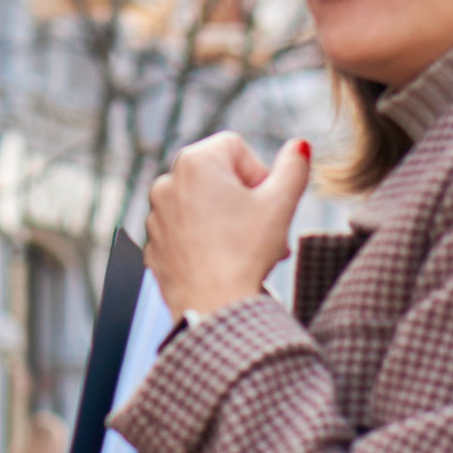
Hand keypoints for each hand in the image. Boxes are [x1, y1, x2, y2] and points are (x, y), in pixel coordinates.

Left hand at [144, 133, 311, 319]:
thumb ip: (294, 166)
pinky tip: (225, 260)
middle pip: (219, 178)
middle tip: (267, 228)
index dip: (259, 172)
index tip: (267, 201)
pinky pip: (187, 232)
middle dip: (247, 199)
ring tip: (251, 248)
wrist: (212, 306)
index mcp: (193, 163)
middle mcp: (166, 183)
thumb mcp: (281, 203)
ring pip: (203, 206)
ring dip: (230, 221)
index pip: (236, 148)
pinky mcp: (154, 244)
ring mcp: (155, 216)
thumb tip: (299, 146)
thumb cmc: (245, 252)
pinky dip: (206, 240)